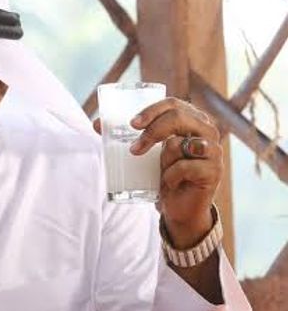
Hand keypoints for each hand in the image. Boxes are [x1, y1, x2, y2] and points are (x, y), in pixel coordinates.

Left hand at [128, 98, 222, 246]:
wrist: (179, 207)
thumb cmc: (164, 174)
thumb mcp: (146, 153)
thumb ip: (125, 137)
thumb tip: (96, 124)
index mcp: (191, 120)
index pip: (173, 104)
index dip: (152, 110)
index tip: (132, 124)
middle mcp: (206, 130)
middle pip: (177, 117)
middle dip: (151, 132)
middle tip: (134, 149)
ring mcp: (213, 150)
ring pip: (178, 145)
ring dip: (163, 161)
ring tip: (162, 171)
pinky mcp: (214, 171)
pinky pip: (186, 167)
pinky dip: (172, 177)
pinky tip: (172, 183)